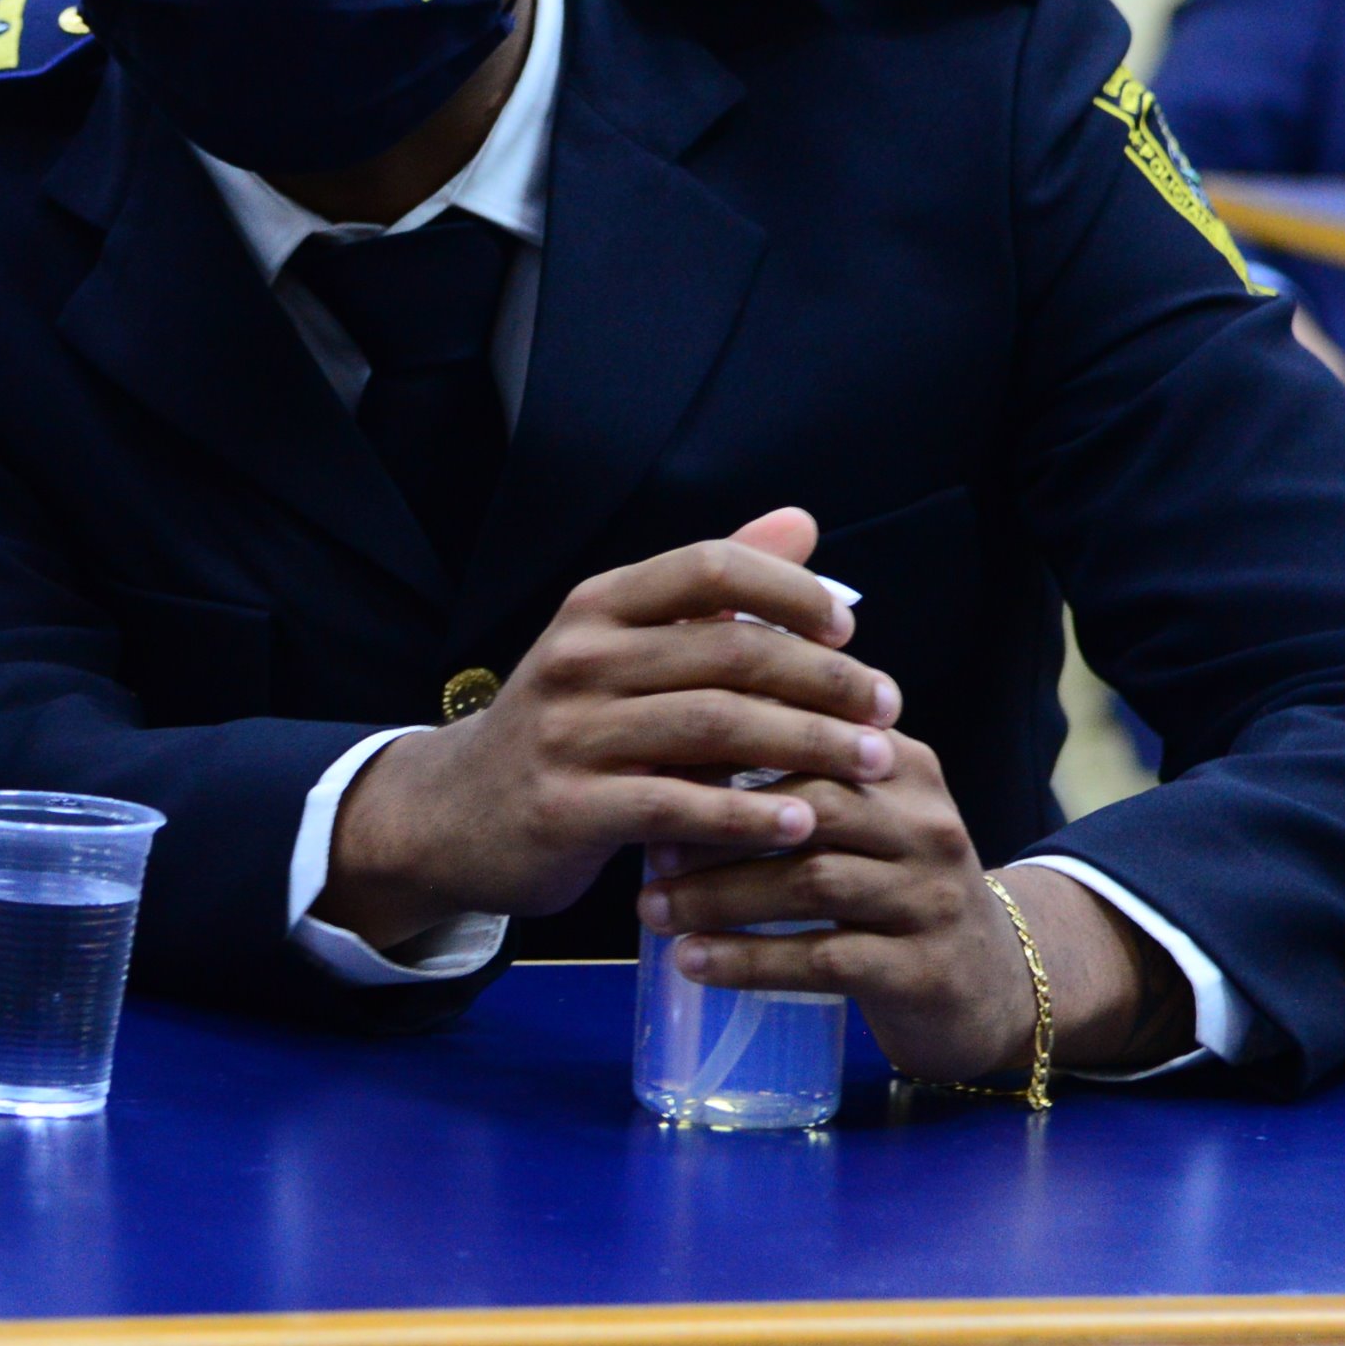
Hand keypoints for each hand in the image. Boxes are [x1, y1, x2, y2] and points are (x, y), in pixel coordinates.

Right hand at [315, 508, 900, 946]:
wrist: (456, 813)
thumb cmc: (568, 725)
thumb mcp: (623, 645)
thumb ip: (712, 591)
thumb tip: (802, 522)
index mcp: (598, 606)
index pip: (708, 567)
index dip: (788, 590)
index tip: (849, 629)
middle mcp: (579, 658)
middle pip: (729, 653)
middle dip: (825, 682)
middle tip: (887, 709)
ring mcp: (569, 733)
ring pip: (715, 728)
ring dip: (808, 747)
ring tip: (873, 764)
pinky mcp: (568, 808)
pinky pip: (677, 806)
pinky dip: (748, 814)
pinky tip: (801, 823)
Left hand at [642, 736, 1196, 1082]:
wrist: (993, 984)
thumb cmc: (893, 886)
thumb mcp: (864, 814)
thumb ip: (797, 767)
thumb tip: (668, 731)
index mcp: (903, 766)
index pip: (810, 731)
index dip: (725, 744)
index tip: (648, 759)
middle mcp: (926, 823)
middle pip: (807, 803)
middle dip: (715, 821)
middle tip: (643, 839)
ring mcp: (931, 897)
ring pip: (811, 882)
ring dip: (718, 895)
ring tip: (651, 908)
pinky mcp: (926, 970)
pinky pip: (826, 959)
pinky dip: (750, 961)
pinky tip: (693, 963)